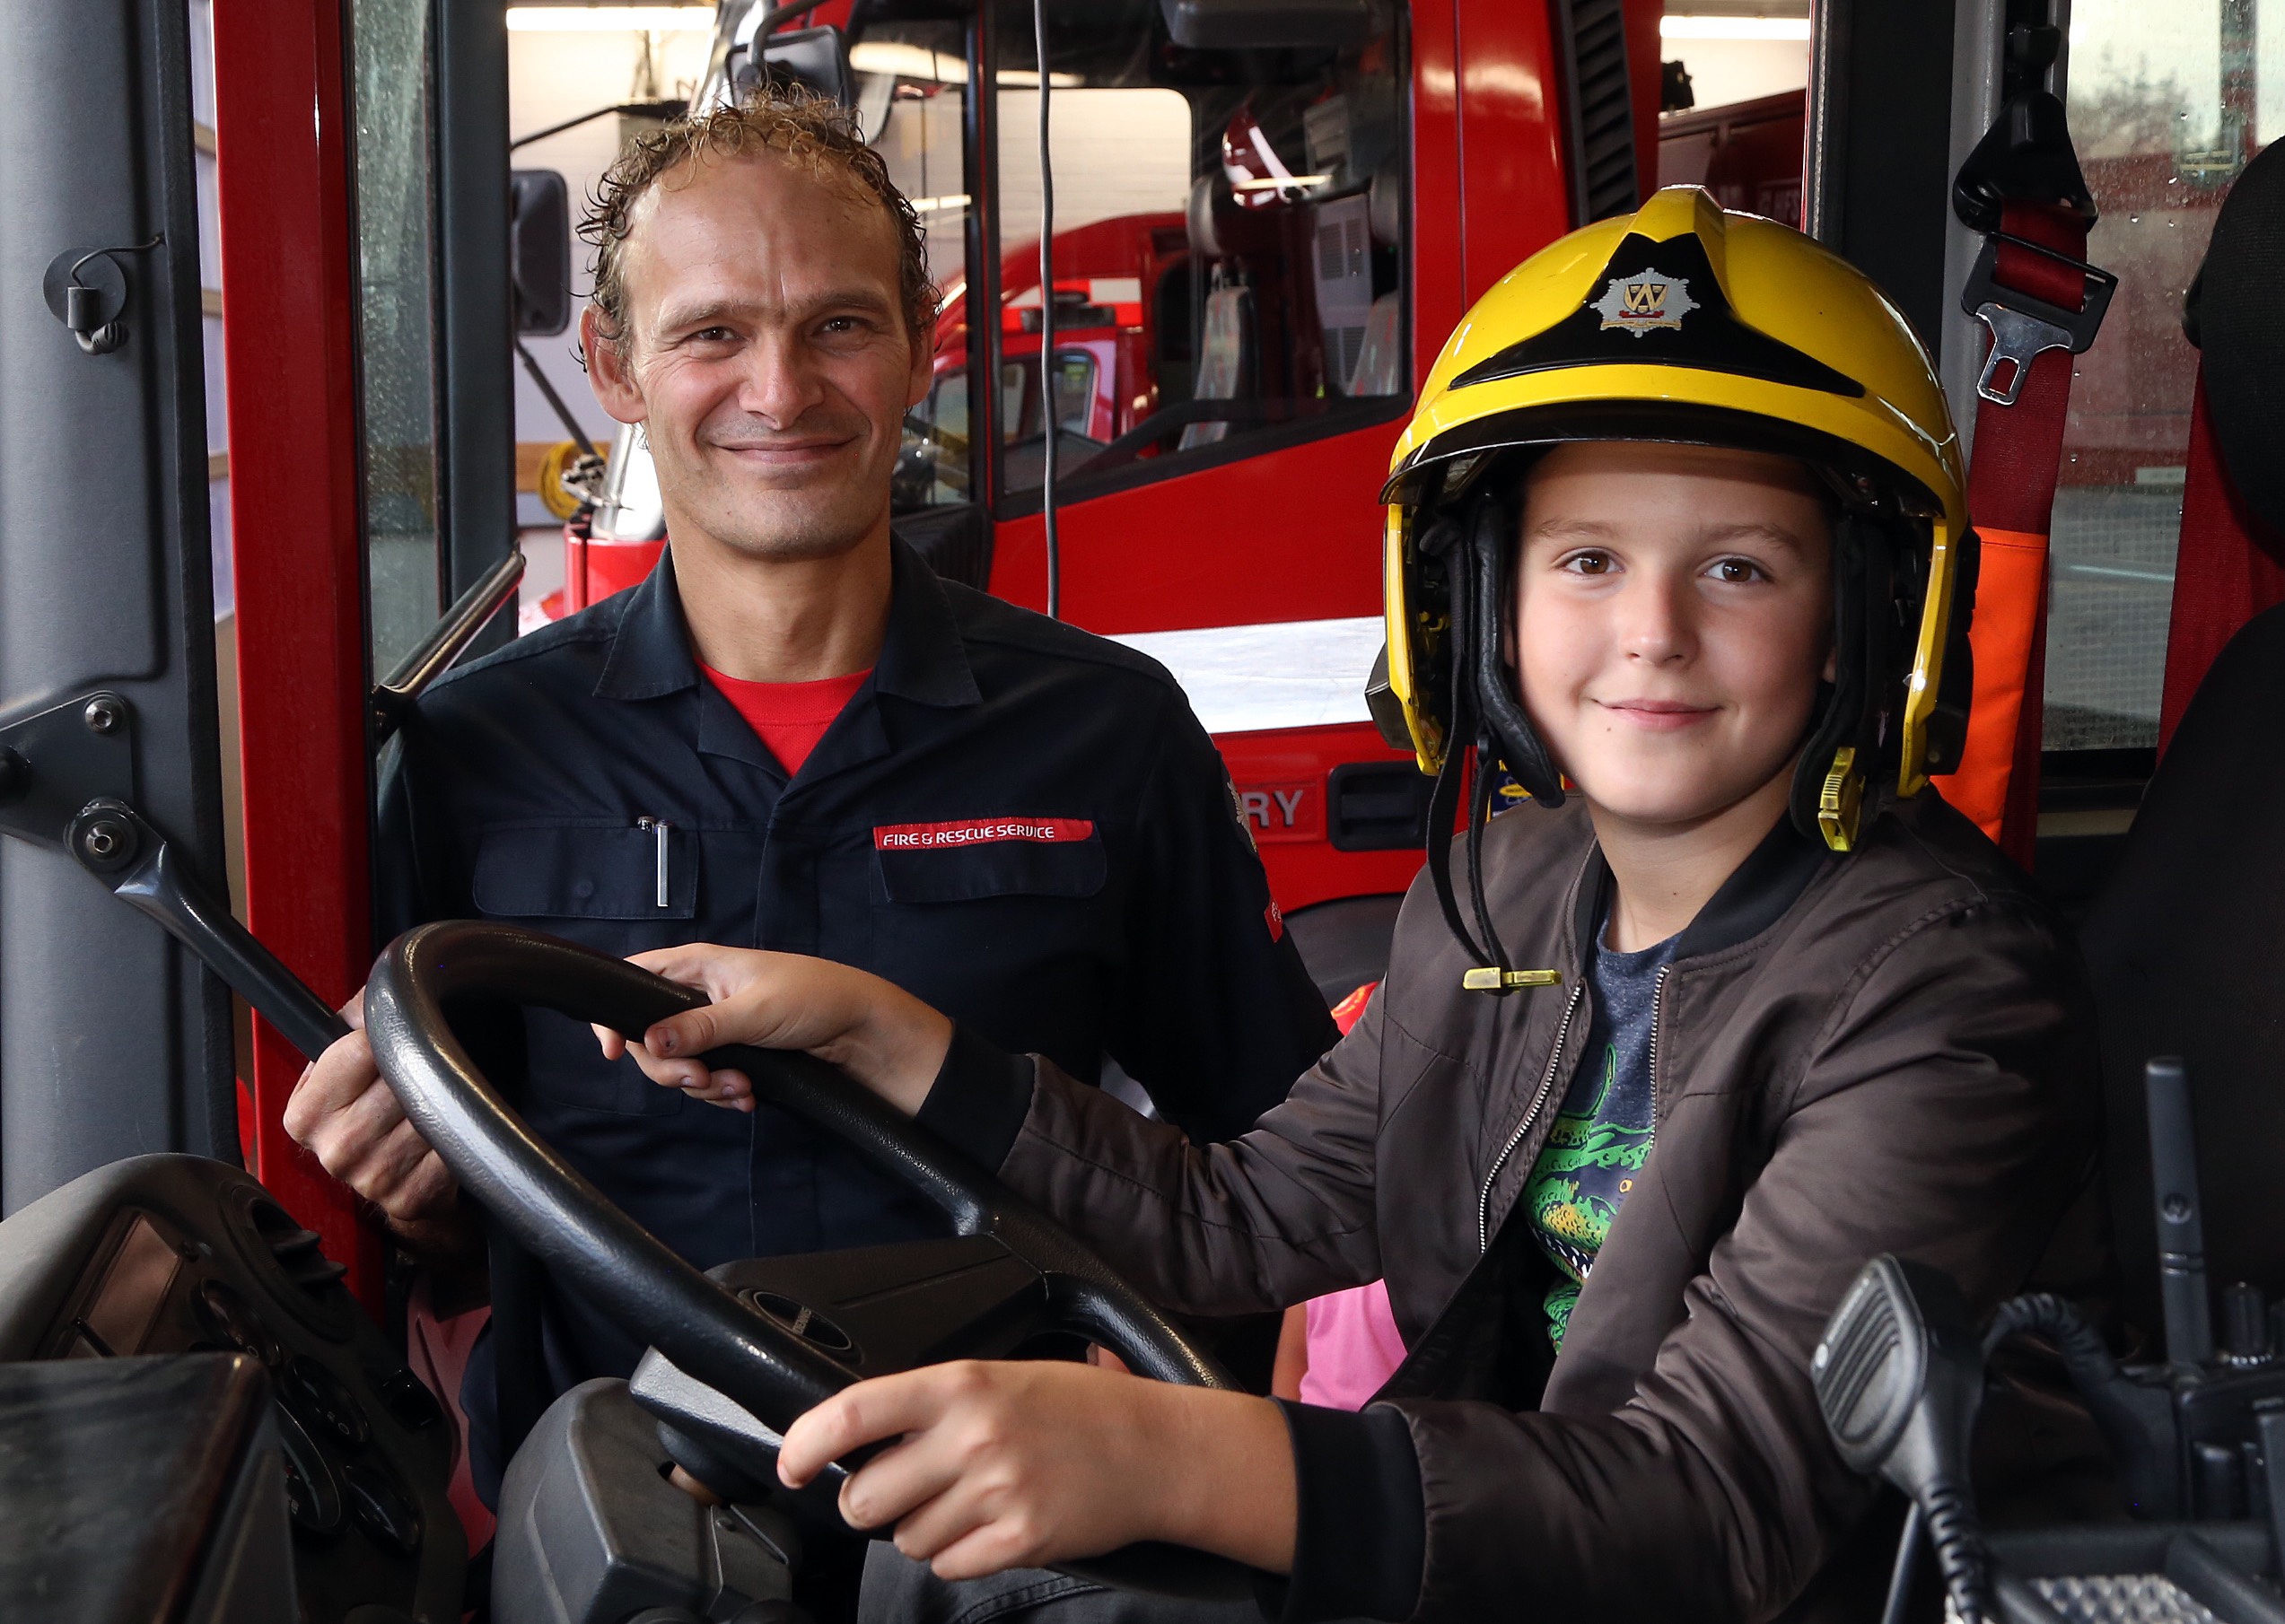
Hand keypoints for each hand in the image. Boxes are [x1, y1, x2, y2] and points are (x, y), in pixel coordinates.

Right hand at [281, 994, 457, 1229]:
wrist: (391, 1174)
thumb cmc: (370, 1107)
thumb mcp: (345, 1057)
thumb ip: (357, 1016)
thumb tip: (386, 983)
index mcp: (306, 1114)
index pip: (357, 1052)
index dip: (389, 1036)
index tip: (403, 1033)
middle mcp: (334, 1150)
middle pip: (401, 1083)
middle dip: (421, 1069)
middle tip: (427, 1068)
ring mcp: (372, 1179)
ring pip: (430, 1113)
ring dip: (443, 1099)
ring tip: (437, 1097)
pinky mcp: (411, 1198)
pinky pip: (451, 1147)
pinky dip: (458, 1133)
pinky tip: (446, 1130)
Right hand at [593, 945, 953, 1117]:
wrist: (865, 1034)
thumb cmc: (816, 999)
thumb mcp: (754, 1011)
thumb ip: (699, 1027)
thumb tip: (646, 1042)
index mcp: (699, 966)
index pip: (635, 979)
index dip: (616, 1014)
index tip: (613, 1051)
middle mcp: (701, 996)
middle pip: (651, 1038)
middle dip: (672, 1068)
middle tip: (701, 1078)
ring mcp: (718, 1029)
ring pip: (680, 1067)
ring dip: (705, 1086)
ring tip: (743, 1087)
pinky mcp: (737, 1057)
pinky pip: (709, 1083)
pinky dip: (724, 1095)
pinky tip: (750, 1097)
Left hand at [776, 1360, 1296, 1579]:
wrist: (1156, 1449)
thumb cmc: (1077, 1409)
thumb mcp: (1000, 1378)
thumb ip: (931, 1404)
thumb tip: (856, 1441)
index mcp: (961, 1384)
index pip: (855, 1412)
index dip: (807, 1443)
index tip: (791, 1465)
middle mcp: (973, 1436)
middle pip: (866, 1497)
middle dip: (872, 1504)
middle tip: (904, 1491)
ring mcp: (996, 1491)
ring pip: (906, 1539)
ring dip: (923, 1530)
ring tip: (969, 1502)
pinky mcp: (1019, 1539)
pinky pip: (948, 1567)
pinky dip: (959, 1556)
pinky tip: (991, 1526)